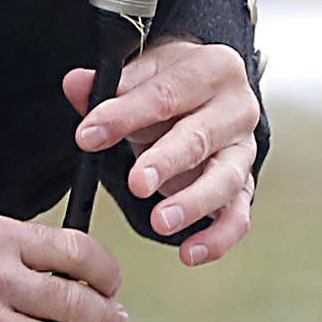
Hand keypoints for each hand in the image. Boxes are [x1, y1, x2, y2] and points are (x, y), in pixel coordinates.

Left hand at [68, 35, 258, 265]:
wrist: (205, 94)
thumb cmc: (168, 84)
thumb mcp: (140, 75)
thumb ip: (108, 85)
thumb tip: (76, 83)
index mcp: (213, 68)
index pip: (166, 92)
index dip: (125, 114)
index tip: (88, 135)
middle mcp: (238, 108)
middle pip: (200, 137)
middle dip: (165, 162)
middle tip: (136, 184)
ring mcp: (244, 150)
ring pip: (226, 180)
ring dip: (192, 203)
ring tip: (159, 222)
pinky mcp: (244, 186)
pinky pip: (238, 215)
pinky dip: (218, 238)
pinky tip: (190, 253)